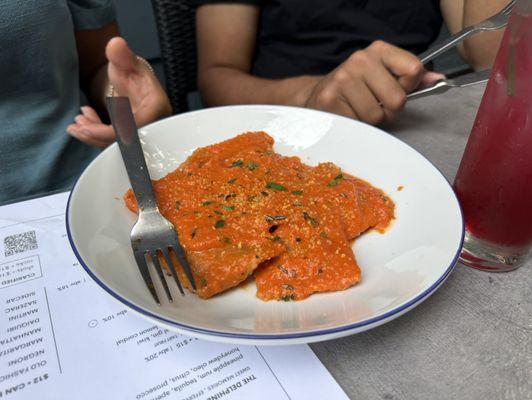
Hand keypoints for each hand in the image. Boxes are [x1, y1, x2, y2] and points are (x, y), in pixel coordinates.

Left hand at [67, 37, 170, 147]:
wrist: (131, 81)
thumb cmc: (131, 72)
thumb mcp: (127, 62)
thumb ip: (122, 55)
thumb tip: (116, 44)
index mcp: (156, 108)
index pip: (135, 127)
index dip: (111, 131)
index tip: (87, 128)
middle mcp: (152, 123)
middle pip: (126, 140)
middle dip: (98, 135)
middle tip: (77, 126)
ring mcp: (142, 131)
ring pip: (117, 143)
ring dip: (94, 135)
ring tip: (76, 124)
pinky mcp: (130, 136)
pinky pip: (113, 141)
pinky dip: (96, 134)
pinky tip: (84, 120)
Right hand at [304, 40, 443, 124]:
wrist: (317, 95)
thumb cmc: (356, 89)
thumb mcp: (384, 76)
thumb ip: (411, 78)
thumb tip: (438, 79)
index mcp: (378, 50)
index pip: (413, 70)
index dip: (408, 88)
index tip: (395, 89)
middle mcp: (359, 60)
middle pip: (397, 99)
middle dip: (390, 111)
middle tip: (376, 107)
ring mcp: (342, 79)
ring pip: (376, 116)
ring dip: (371, 121)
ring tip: (359, 111)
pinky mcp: (329, 100)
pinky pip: (358, 124)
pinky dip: (356, 126)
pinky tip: (347, 116)